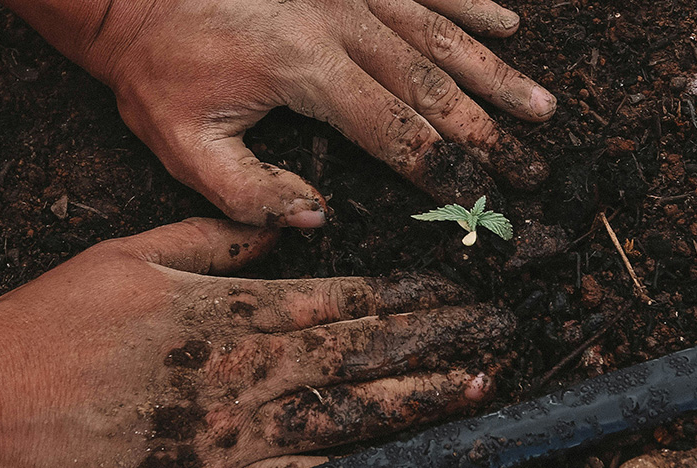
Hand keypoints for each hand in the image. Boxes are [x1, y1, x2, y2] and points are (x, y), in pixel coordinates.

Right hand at [0, 218, 513, 466]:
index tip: (451, 288)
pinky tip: (399, 456)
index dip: (403, 294)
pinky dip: (351, 464)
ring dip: (415, 399)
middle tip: (493, 334)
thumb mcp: (128, 257)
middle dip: (433, 342)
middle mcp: (242, 373)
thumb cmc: (52, 328)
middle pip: (359, 355)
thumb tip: (282, 227)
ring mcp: (233, 435)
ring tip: (473, 386)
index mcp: (226, 314)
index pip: (339, 300)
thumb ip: (213, 239)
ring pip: (346, 414)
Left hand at [5, 0, 555, 226]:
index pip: (395, 130)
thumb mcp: (182, 146)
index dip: (444, 168)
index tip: (484, 198)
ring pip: (441, 35)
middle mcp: (341, 23)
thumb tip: (318, 217)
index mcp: (305, 71)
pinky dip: (468, 3)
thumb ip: (250, 194)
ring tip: (540, 105)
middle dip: (488, 132)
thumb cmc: (156, 70)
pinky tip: (507, 19)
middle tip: (535, 164)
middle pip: (434, 86)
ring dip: (495, 73)